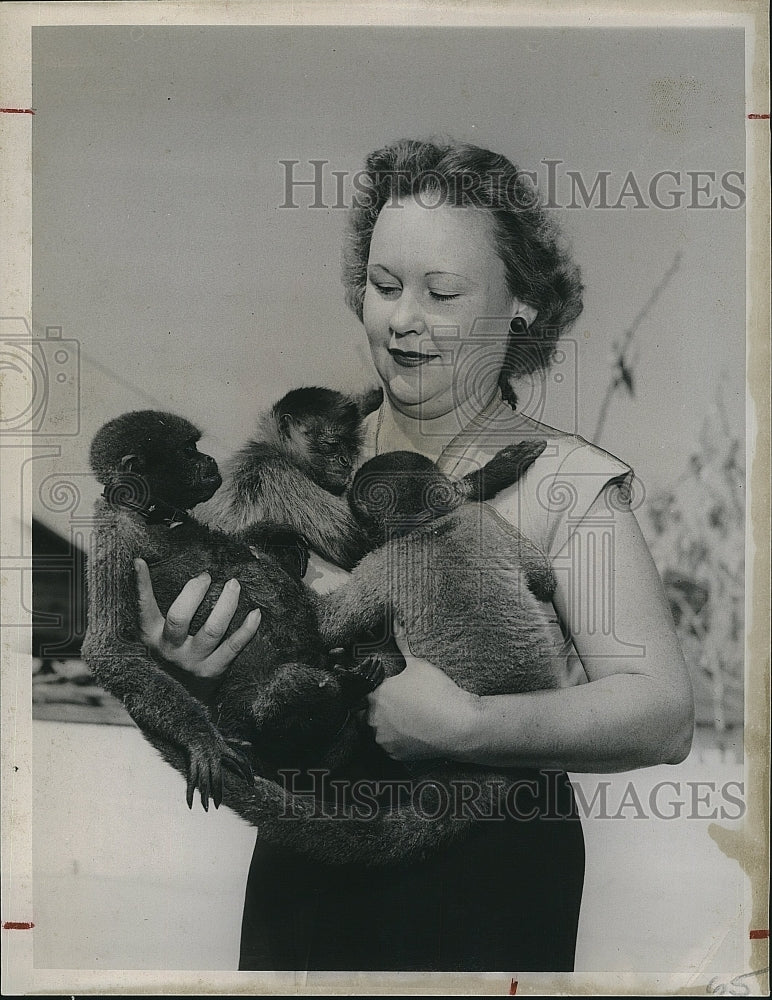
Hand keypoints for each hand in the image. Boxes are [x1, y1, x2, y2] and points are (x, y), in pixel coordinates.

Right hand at [134, 558, 260, 678]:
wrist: (178, 702)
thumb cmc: (171, 657)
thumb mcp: (156, 636)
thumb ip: (156, 610)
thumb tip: (146, 567)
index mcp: (152, 637)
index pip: (144, 607)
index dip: (141, 585)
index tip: (140, 561)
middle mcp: (170, 649)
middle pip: (180, 617)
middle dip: (194, 591)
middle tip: (207, 576)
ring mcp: (193, 661)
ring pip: (212, 629)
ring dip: (226, 603)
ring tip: (233, 585)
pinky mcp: (214, 670)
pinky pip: (234, 646)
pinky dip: (247, 629)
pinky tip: (255, 613)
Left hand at [365, 623, 480, 760]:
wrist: (459, 725)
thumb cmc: (438, 692)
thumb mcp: (420, 664)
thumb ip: (403, 641)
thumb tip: (395, 619)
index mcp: (376, 693)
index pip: (359, 690)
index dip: (369, 688)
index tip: (379, 688)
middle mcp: (373, 717)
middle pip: (362, 712)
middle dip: (372, 708)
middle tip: (393, 704)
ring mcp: (382, 738)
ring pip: (373, 731)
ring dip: (381, 725)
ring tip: (402, 718)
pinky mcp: (393, 754)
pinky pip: (387, 746)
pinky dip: (394, 741)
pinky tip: (410, 732)